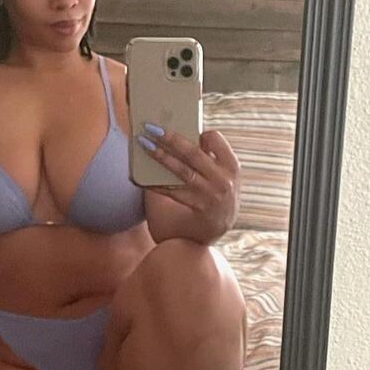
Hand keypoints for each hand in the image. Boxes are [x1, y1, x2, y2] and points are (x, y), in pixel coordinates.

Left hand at [136, 123, 240, 239]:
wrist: (205, 243)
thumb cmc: (206, 205)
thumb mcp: (217, 181)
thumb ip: (204, 162)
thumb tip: (174, 139)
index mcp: (232, 167)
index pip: (215, 139)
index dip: (197, 131)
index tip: (181, 127)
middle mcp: (224, 180)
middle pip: (193, 152)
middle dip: (170, 137)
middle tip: (150, 127)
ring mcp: (211, 195)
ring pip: (181, 170)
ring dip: (160, 155)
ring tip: (143, 144)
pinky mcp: (196, 208)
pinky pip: (170, 190)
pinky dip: (152, 182)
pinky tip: (137, 176)